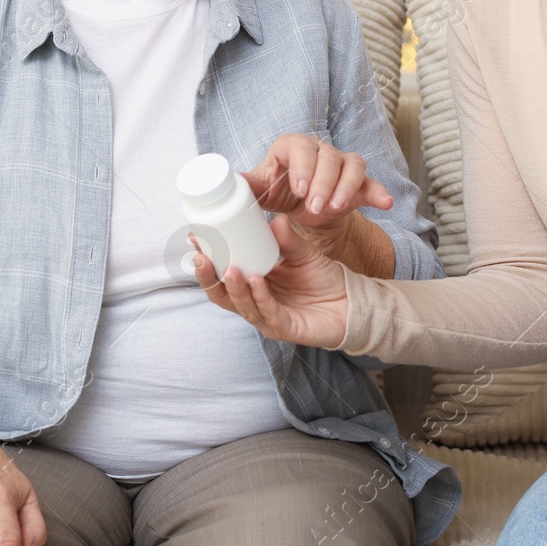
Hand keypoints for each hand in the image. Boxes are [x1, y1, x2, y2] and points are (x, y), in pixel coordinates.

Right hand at [192, 214, 350, 347]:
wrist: (351, 302)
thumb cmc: (324, 280)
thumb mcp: (303, 254)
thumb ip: (287, 240)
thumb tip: (275, 218)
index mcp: (255, 285)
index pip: (224, 275)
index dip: (208, 260)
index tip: (195, 239)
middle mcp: (257, 303)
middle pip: (224, 295)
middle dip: (209, 278)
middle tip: (199, 257)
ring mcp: (269, 318)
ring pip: (243, 306)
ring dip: (233, 287)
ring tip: (228, 267)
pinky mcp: (286, 328)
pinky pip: (269, 312)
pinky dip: (260, 296)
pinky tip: (255, 280)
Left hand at [243, 133, 392, 253]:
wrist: (303, 206)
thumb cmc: (280, 191)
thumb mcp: (263, 189)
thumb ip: (248, 186)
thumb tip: (227, 184)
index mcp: (293, 147)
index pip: (300, 148)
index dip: (303, 166)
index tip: (300, 189)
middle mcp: (321, 150)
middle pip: (328, 157)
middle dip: (323, 183)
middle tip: (314, 207)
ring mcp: (343, 164)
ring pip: (352, 166)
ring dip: (346, 187)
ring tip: (336, 208)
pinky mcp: (359, 182)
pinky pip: (372, 183)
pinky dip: (379, 192)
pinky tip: (385, 202)